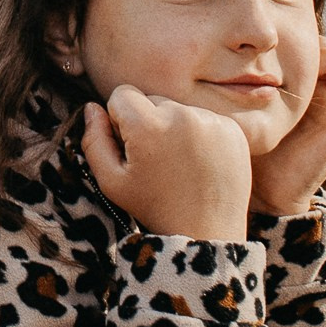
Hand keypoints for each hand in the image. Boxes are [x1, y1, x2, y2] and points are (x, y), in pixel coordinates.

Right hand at [83, 86, 254, 241]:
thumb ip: (94, 141)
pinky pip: (205, 119)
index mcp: (147, 125)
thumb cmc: (154, 208)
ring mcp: (211, 120)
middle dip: (148, 123)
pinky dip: (200, 135)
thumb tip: (92, 108)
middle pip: (152, 100)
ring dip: (175, 128)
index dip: (120, 120)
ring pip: (179, 109)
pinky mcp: (232, 129)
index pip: (122, 94)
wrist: (207, 232)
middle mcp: (181, 114)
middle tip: (156, 161)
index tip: (131, 147)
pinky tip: (200, 163)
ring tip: (179, 164)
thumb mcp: (112, 181)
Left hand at [250, 38, 325, 218]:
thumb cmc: (248, 141)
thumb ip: (241, 81)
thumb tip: (223, 61)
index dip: (299, 40)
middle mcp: (324, 92)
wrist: (261, 188)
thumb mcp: (243, 103)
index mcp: (301, 82)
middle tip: (291, 59)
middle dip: (315, 46)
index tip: (273, 51)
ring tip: (314, 66)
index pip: (310, 43)